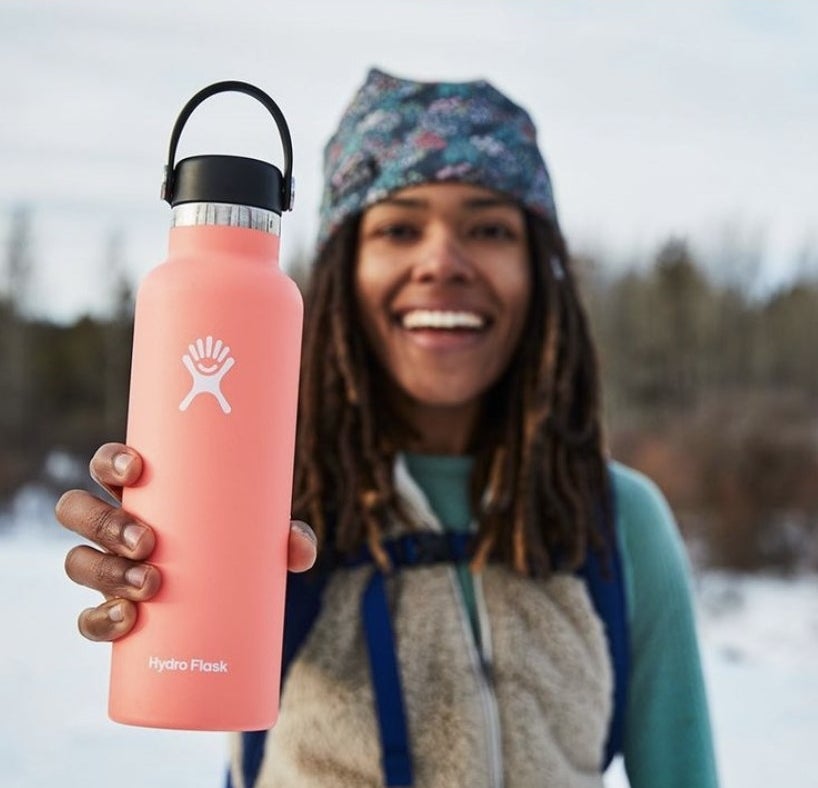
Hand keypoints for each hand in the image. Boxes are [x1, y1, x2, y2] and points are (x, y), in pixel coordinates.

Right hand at [55, 442, 316, 642]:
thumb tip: (299, 547)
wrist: (231, 605)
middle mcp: (114, 525)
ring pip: (77, 561)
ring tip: (151, 585)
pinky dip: (100, 620)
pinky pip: (87, 618)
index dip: (111, 461)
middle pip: (79, 510)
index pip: (108, 465)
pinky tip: (127, 620)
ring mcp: (107, 567)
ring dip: (106, 571)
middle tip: (148, 541)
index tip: (138, 468)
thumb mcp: (262, 537)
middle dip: (106, 523)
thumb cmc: (239, 548)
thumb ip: (287, 537)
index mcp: (143, 493)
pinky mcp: (111, 610)